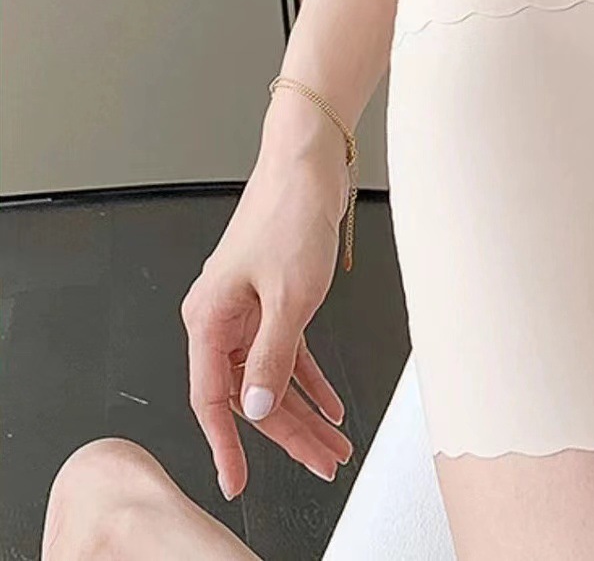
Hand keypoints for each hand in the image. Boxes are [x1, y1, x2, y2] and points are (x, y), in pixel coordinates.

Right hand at [180, 103, 354, 499]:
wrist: (308, 164)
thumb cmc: (290, 213)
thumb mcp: (288, 296)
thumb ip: (271, 356)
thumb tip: (255, 407)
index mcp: (208, 318)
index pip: (211, 398)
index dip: (226, 444)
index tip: (239, 480)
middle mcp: (222, 317)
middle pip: (249, 392)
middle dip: (287, 433)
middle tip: (320, 463)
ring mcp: (249, 308)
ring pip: (271, 375)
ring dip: (304, 410)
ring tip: (333, 443)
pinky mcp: (274, 297)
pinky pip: (288, 351)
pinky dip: (310, 377)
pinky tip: (332, 403)